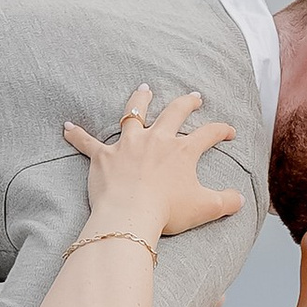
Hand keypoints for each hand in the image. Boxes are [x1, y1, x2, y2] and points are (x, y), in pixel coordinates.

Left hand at [62, 86, 244, 241]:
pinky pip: (87, 142)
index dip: (221, 130)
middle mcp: (156, 140)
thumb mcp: (206, 208)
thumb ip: (227, 202)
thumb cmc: (167, 212)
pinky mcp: (103, 157)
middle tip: (194, 97)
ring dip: (139, 100)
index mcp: (182, 150)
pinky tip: (66, 127)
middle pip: (174, 113)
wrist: (130, 217)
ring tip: (144, 89)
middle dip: (186, 103)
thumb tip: (240, 199)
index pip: (208, 133)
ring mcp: (128, 145)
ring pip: (133, 114)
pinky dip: (76, 135)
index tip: (228, 132)